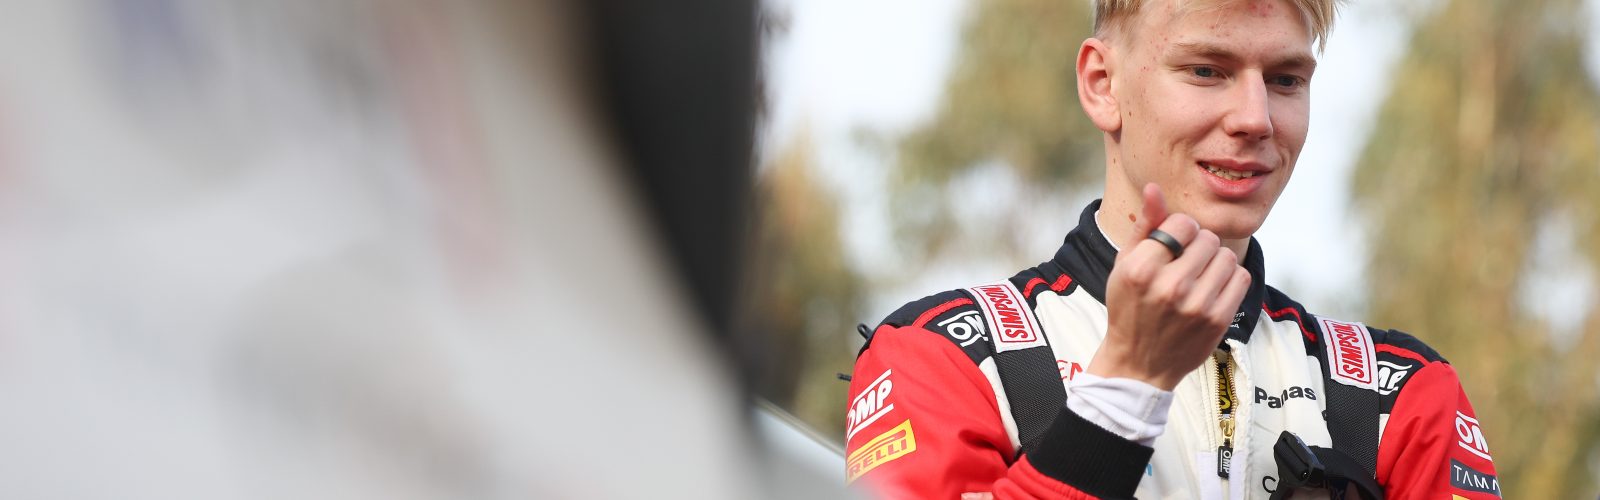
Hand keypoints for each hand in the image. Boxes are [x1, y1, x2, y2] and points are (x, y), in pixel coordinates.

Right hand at [1088, 184, 1251, 390]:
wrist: (1139, 364)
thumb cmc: (1129, 308)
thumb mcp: (1124, 265)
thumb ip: (1144, 226)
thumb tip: (1154, 188)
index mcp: (1141, 269)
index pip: (1182, 224)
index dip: (1180, 230)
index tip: (1173, 245)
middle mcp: (1169, 286)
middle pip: (1208, 238)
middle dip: (1199, 245)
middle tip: (1185, 263)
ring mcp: (1196, 305)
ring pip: (1227, 256)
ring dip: (1216, 262)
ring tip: (1199, 276)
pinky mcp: (1218, 320)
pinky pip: (1241, 278)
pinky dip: (1229, 279)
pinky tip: (1211, 289)